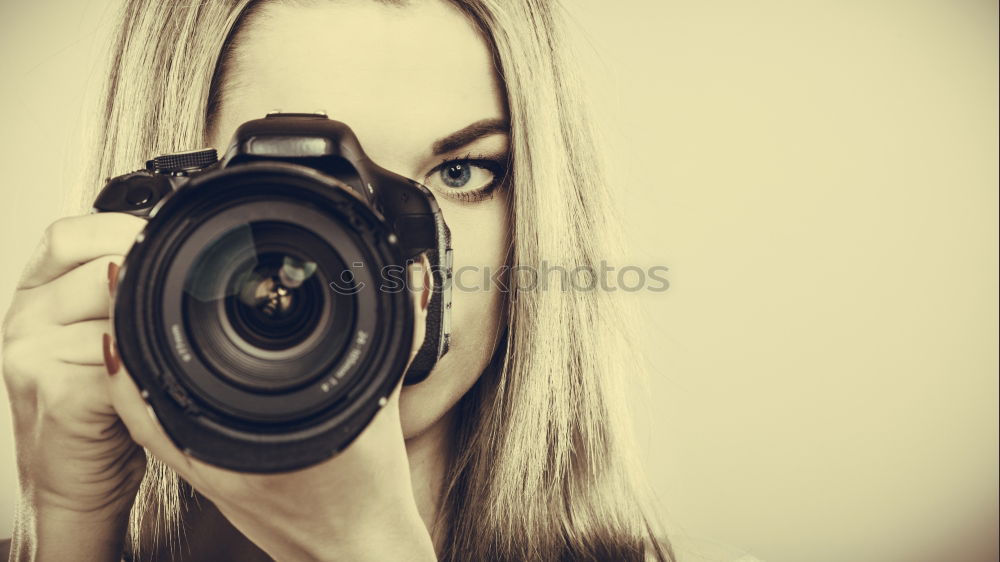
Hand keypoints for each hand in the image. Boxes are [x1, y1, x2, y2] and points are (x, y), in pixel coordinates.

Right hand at [2, 213, 149, 559]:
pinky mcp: (57, 396)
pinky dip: (146, 371)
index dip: (120, 233)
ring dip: (151, 335)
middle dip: (148, 289)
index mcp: (35, 293)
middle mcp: (24, 319)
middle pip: (100, 270)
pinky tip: (147, 382)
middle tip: (172, 314)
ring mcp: (32, 357)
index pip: (71, 235)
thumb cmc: (94, 408)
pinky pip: (119, 364)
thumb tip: (170, 249)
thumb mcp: (100, 335)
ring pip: (115, 314)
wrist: (71, 482)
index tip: (160, 249)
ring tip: (156, 357)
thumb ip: (119, 292)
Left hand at [104, 256, 437, 561]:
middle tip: (126, 275)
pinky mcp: (205, 476)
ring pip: (140, 406)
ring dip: (131, 356)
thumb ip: (399, 333)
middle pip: (142, 383)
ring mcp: (203, 470)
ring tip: (130, 307)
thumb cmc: (369, 491)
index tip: (135, 274)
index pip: (180, 367)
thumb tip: (408, 280)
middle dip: (132, 324)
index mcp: (252, 434)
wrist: (356, 547)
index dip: (148, 316)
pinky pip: (155, 428)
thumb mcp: (384, 403)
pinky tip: (148, 362)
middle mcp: (215, 454)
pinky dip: (143, 391)